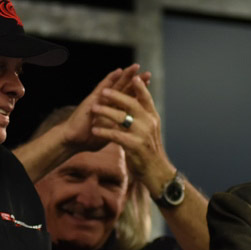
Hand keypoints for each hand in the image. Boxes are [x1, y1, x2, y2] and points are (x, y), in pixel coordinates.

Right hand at [59, 64, 149, 152]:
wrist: (73, 140)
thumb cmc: (89, 139)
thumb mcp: (110, 134)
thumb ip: (119, 130)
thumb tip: (131, 133)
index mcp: (112, 110)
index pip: (128, 98)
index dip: (138, 91)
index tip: (149, 83)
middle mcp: (107, 102)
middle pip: (124, 89)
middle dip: (136, 81)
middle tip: (148, 73)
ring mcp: (100, 99)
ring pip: (116, 85)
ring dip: (126, 76)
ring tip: (136, 67)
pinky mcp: (92, 99)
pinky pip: (103, 87)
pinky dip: (110, 79)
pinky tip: (118, 71)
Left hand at [89, 76, 174, 192]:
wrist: (157, 172)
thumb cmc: (150, 151)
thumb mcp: (150, 132)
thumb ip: (144, 118)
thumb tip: (137, 103)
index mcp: (153, 118)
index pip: (146, 99)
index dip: (140, 87)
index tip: (132, 76)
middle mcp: (149, 124)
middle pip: (132, 104)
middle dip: (117, 96)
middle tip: (103, 91)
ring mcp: (142, 134)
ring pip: (122, 118)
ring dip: (106, 112)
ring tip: (93, 109)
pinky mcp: (135, 146)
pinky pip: (116, 135)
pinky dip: (104, 131)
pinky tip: (95, 130)